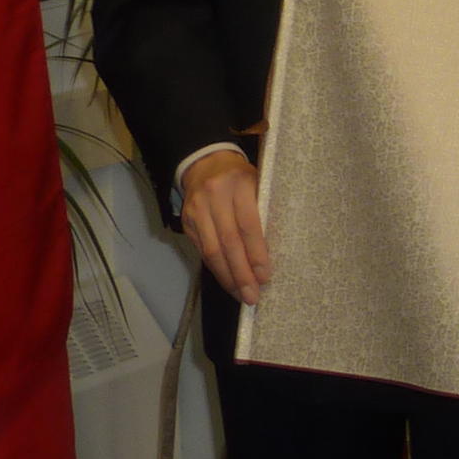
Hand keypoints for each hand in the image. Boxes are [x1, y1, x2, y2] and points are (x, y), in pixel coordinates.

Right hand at [181, 147, 271, 303]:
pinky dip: (216, 269)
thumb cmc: (241, 178)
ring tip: (242, 295)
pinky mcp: (187, 222)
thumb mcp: (257, 183)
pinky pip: (202, 251)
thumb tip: (271, 254)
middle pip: (228, 242)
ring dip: (228, 277)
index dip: (256, 253)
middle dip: (241, 273)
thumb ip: (263, 211)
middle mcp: (214, 197)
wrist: (205, 162)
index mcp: (238, 184)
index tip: (266, 276)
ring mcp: (197, 210)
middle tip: (253, 296)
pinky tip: (228, 282)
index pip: (248, 225)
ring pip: (212, 251)